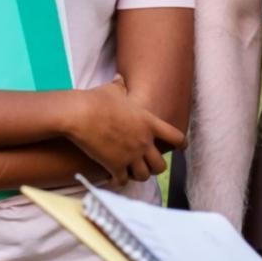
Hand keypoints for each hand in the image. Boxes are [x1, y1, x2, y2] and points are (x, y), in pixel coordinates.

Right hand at [63, 75, 184, 184]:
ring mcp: (131, 156)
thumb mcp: (113, 90)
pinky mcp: (115, 166)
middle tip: (148, 164)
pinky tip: (114, 177)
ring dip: (139, 175)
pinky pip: (124, 181)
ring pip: (144, 176)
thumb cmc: (96, 99)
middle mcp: (144, 142)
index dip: (181, 144)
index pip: (176, 137)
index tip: (181, 148)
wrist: (80, 114)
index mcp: (149, 123)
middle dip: (155, 166)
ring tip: (132, 172)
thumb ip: (120, 87)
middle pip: (161, 165)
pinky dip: (120, 180)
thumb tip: (119, 79)